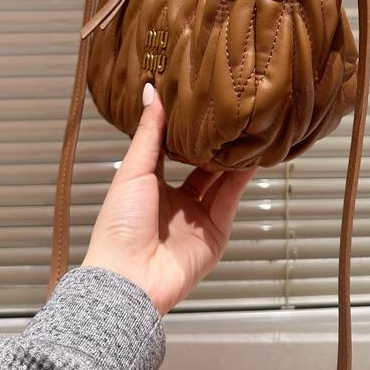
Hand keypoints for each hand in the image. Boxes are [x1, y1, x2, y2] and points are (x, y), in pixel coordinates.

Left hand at [82, 82, 256, 314]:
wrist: (130, 277)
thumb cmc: (119, 226)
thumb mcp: (133, 171)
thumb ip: (148, 133)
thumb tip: (151, 92)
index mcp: (148, 188)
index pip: (170, 153)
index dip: (183, 131)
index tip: (196, 106)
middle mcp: (174, 204)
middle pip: (199, 168)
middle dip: (212, 145)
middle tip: (227, 117)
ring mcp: (195, 220)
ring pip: (219, 182)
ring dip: (231, 159)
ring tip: (245, 131)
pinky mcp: (214, 235)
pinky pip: (230, 201)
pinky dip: (240, 180)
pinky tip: (250, 158)